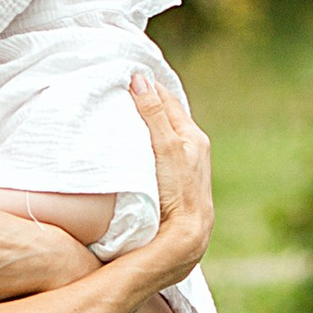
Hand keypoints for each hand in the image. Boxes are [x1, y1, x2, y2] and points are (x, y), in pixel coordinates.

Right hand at [131, 73, 212, 279]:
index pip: (166, 99)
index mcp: (193, 136)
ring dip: (145, 121)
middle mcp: (194, 148)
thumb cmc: (177, 193)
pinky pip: (161, 151)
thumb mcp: (164, 149)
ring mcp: (186, 165)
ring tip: (121, 111)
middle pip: (166, 115)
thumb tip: (140, 79)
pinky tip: (132, 145)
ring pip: (163, 133)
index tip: (124, 73)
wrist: (185, 240)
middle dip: (146, 100)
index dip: (146, 85)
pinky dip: (147, 141)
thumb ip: (153, 115)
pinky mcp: (176, 181)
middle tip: (118, 88)